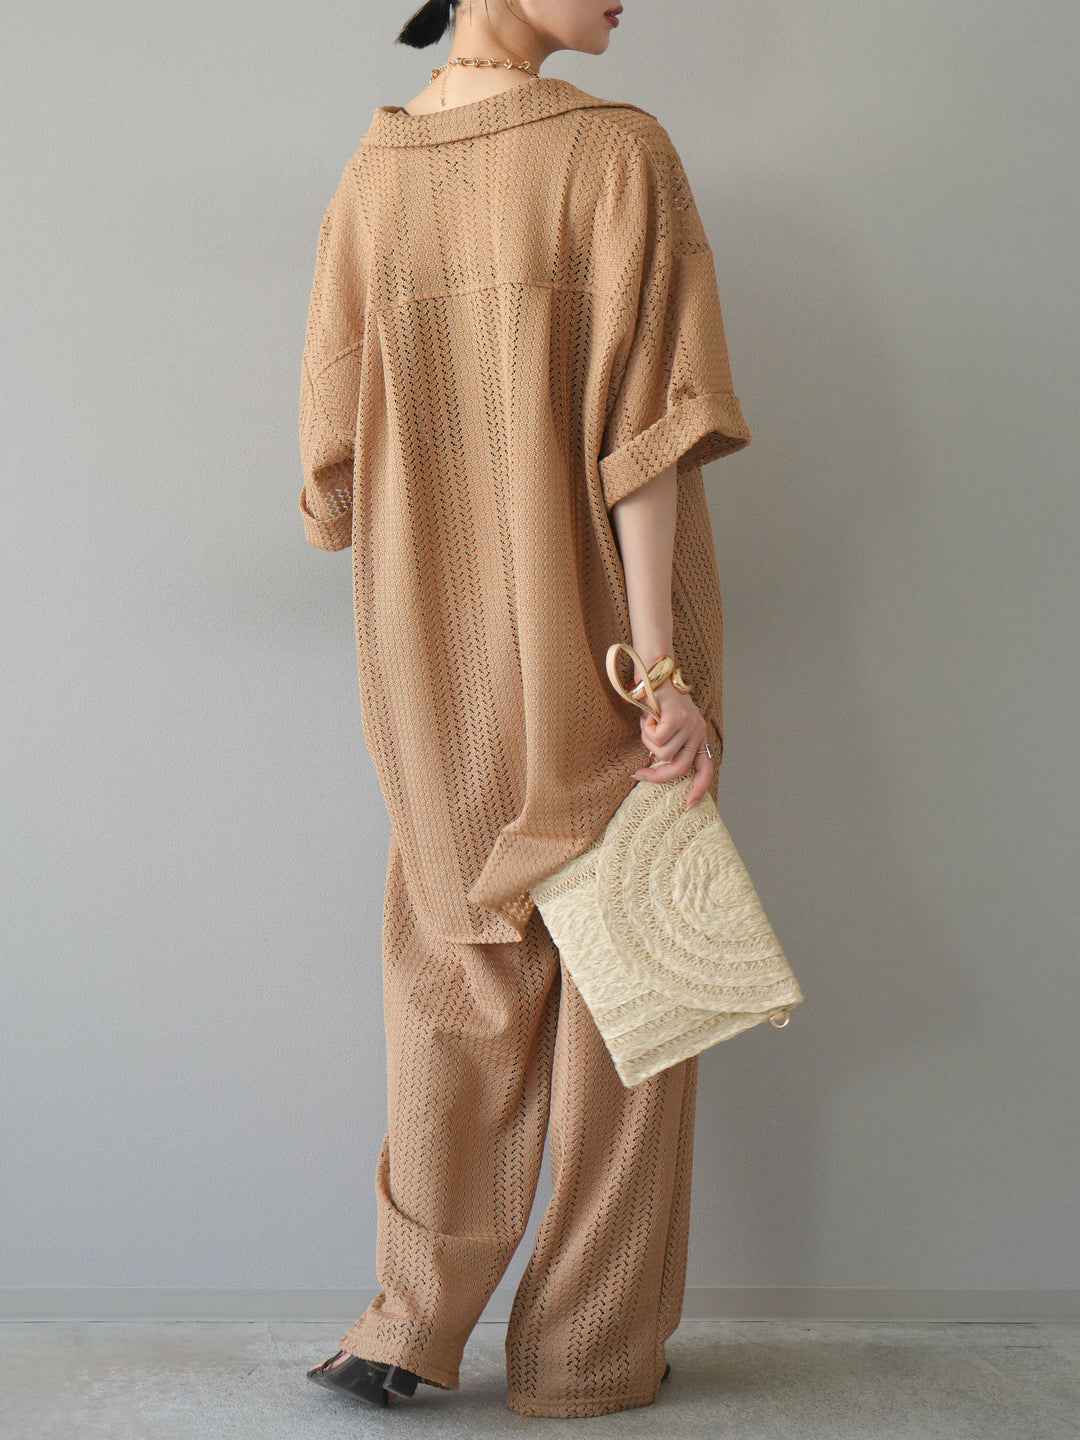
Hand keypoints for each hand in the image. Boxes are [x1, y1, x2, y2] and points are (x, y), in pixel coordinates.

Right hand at [631, 681, 714, 808]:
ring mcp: (690, 723)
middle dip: (655, 775)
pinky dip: (646, 730)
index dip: (698, 789)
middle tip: (637, 774)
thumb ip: (669, 744)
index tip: (688, 805)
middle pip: (679, 768)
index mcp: (698, 736)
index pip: (706, 769)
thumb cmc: (656, 699)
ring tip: (647, 723)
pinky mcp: (678, 716)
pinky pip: (657, 738)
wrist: (655, 669)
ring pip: (663, 753)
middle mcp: (698, 731)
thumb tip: (656, 769)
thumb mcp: (666, 725)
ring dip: (648, 741)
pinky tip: (647, 715)